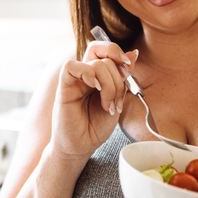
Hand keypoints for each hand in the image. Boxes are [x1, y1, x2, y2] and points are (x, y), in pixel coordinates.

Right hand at [50, 41, 138, 160]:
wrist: (80, 146)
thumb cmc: (95, 126)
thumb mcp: (117, 100)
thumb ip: (123, 78)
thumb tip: (134, 53)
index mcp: (98, 75)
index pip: (106, 50)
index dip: (119, 53)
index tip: (129, 68)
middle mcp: (85, 74)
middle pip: (103, 53)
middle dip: (118, 74)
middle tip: (119, 94)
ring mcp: (74, 79)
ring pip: (96, 63)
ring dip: (109, 85)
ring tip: (108, 106)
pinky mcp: (64, 87)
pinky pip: (71, 66)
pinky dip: (88, 73)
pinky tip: (95, 89)